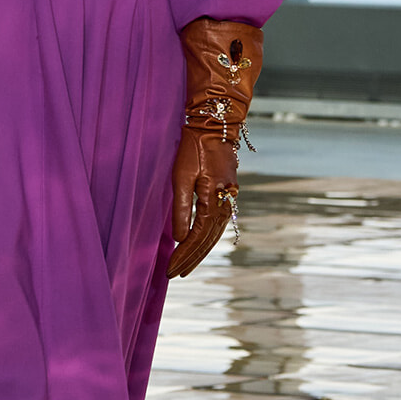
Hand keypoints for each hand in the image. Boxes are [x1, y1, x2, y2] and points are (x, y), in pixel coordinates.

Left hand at [167, 124, 237, 277]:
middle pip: (208, 240)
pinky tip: (198, 244)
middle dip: (191, 259)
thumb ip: (181, 209)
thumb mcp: (181, 178)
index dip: (184, 255)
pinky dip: (206, 237)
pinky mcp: (227, 193)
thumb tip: (179, 239)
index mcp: (214, 200)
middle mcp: (226, 203)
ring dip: (199, 251)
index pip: (197, 237)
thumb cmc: (194, 148)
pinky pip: (217, 223)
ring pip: (214, 234)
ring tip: (185, 266)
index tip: (170, 270)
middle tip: (175, 275)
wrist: (214, 125)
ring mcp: (229, 198)